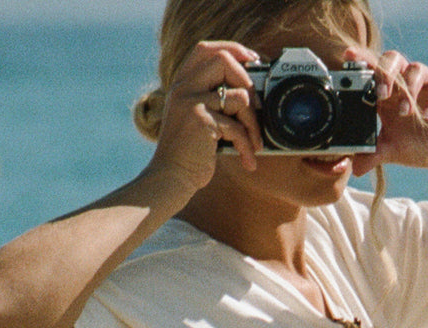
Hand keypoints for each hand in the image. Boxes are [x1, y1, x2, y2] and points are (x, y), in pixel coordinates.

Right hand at [138, 41, 263, 190]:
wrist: (171, 178)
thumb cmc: (189, 151)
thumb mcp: (197, 117)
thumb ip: (214, 98)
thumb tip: (254, 90)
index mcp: (182, 84)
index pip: (204, 49)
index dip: (232, 48)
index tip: (252, 60)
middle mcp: (183, 88)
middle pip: (224, 61)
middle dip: (248, 83)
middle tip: (256, 108)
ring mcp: (190, 102)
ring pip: (239, 95)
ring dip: (254, 122)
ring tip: (254, 142)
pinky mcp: (200, 121)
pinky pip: (237, 126)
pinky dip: (247, 145)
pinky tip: (248, 160)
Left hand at [346, 48, 427, 183]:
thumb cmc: (418, 145)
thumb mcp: (393, 151)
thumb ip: (373, 155)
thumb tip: (354, 169)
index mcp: (388, 93)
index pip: (373, 69)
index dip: (362, 59)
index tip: (349, 56)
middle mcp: (407, 82)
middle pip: (393, 60)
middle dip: (384, 73)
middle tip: (381, 94)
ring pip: (416, 68)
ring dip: (408, 88)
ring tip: (406, 112)